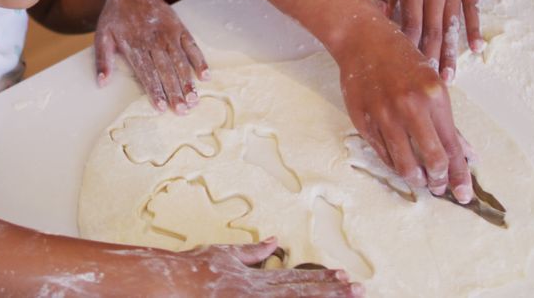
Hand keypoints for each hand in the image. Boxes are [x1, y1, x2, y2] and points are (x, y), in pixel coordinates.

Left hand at [94, 0, 207, 112]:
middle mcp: (154, 40)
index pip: (146, 72)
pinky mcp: (179, 27)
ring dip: (188, 81)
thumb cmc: (114, 18)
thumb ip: (102, 60)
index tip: (160, 107)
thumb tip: (102, 83)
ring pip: (180, 61)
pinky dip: (200, 60)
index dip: (154, 90)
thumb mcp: (101, 36)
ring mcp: (169, 33)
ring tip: (194, 99)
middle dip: (174, 91)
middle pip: (166, 70)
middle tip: (182, 110)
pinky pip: (192, 45)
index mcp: (134, 45)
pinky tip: (205, 76)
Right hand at [124, 238, 362, 296]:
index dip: (322, 279)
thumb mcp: (226, 253)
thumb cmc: (194, 268)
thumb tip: (274, 241)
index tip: (345, 277)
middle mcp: (259, 292)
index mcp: (256, 278)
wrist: (173, 283)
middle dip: (332, 292)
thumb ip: (252, 251)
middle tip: (359, 290)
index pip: (297, 279)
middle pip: (302, 294)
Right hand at [335, 7, 472, 202]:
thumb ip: (447, 122)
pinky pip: (382, 154)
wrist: (363, 40)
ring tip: (420, 180)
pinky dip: (394, 164)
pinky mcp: (362, 120)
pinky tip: (400, 164)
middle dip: (439, 180)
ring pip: (404, 163)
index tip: (464, 194)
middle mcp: (410, 106)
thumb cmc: (402, 59)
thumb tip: (467, 155)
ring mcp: (383, 114)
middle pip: (432, 160)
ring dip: (415, 178)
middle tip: (439, 187)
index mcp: (434, 95)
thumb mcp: (433, 83)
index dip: (459, 176)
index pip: (452, 147)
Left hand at [377, 0, 485, 83]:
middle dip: (431, 59)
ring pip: (453, 23)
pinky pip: (472, 6)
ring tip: (452, 77)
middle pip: (433, 29)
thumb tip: (383, 10)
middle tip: (431, 86)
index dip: (408, 48)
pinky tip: (476, 48)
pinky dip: (473, 28)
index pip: (410, 22)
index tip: (406, 70)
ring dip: (452, 51)